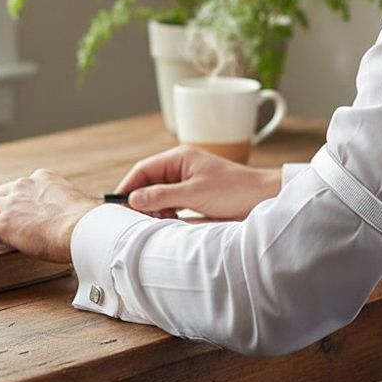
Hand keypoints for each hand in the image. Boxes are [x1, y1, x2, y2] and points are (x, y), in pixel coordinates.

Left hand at [0, 169, 98, 262]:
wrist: (82, 229)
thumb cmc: (86, 222)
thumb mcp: (77, 204)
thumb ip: (68, 207)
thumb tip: (78, 218)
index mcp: (43, 178)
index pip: (22, 185)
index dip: (16, 197)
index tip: (15, 205)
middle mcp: (24, 185)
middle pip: (0, 193)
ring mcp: (11, 203)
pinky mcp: (2, 223)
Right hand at [115, 146, 281, 219]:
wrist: (264, 199)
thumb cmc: (235, 191)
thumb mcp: (195, 194)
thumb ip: (162, 195)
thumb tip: (134, 199)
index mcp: (179, 158)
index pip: (143, 169)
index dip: (128, 186)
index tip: (116, 205)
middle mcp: (181, 167)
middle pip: (148, 182)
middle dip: (141, 201)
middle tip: (138, 220)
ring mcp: (188, 181)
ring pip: (159, 195)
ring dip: (154, 209)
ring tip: (156, 223)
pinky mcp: (195, 195)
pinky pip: (171, 203)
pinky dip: (166, 213)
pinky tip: (168, 223)